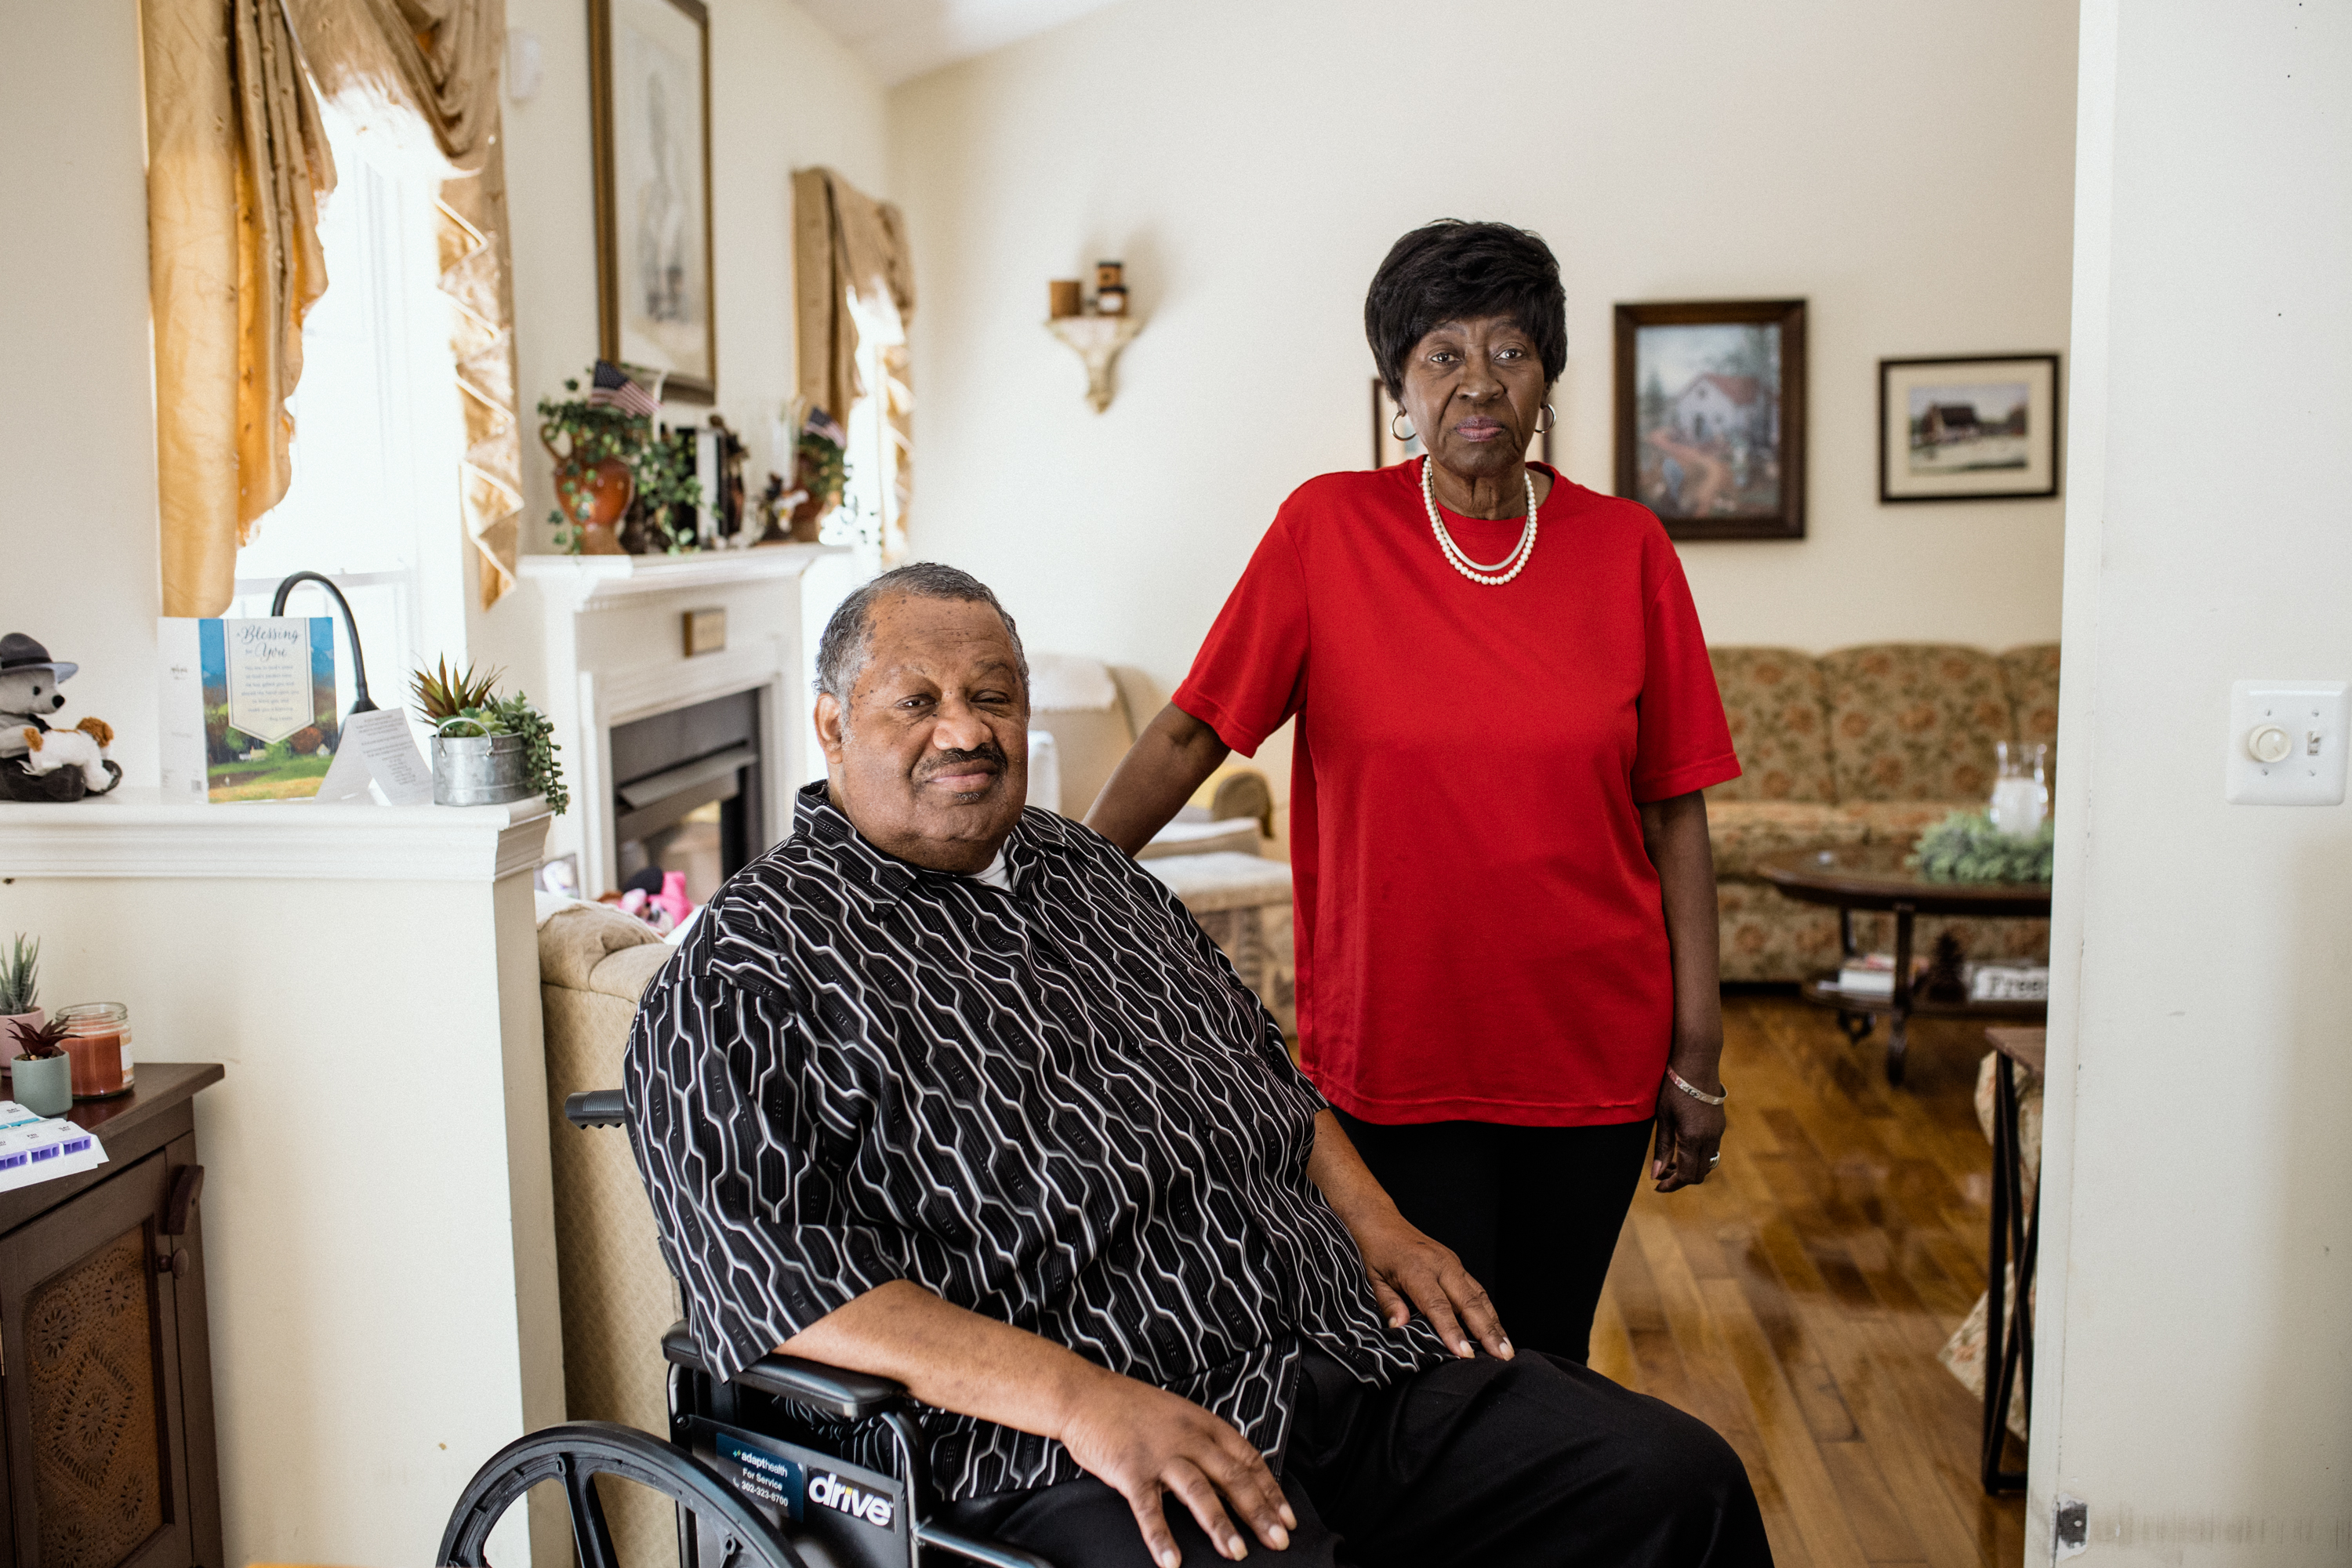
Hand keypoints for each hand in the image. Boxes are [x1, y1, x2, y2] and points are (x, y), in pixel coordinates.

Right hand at [1055, 1368, 1296, 1564]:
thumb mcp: (1178, 1417)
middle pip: (1232, 1477)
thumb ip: (1204, 1444)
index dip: (1271, 1491)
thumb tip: (1231, 1479)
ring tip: (1236, 1553)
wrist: (1085, 1394)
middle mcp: (1188, 1437)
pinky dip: (1161, 1536)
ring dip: (1220, 1525)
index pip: (1249, 1459)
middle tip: (1279, 1541)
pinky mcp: (1130, 1469)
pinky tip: (1171, 1561)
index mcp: (1204, 1424)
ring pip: (1199, 1492)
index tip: (1287, 1518)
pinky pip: (1149, 1508)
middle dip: (1259, 1512)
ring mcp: (1160, 1454)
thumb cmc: (1131, 1409)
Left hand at [1350, 1209, 1511, 1359]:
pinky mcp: (1457, 1264)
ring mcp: (1452, 1263)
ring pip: (1479, 1296)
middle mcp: (1440, 1265)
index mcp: (1417, 1270)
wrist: (1383, 1223)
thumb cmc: (1377, 1253)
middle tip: (1502, 1357)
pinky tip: (1497, 1329)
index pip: (1438, 1306)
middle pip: (1468, 1302)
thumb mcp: (1374, 1279)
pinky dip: (1489, 1311)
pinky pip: (1477, 1289)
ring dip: (1495, 1324)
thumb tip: (1400, 1327)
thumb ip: (1389, 1303)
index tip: (1465, 1354)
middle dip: (1487, 1332)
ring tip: (1506, 1349)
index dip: (1452, 1331)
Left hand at [1652, 1070, 1725, 1191]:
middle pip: (1699, 1173)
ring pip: (1708, 1162)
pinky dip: (1698, 1155)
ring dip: (1690, 1167)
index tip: (1657, 1186)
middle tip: (1661, 1173)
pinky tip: (1683, 1146)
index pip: (1686, 1175)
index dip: (1671, 1185)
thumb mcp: (1663, 1118)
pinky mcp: (1720, 1124)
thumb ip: (1662, 1147)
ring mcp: (1718, 1131)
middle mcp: (1711, 1138)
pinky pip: (1711, 1149)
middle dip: (1680, 1178)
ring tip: (1670, 1161)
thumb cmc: (1674, 1087)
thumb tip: (1656, 1173)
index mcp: (1694, 1138)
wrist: (1697, 1062)